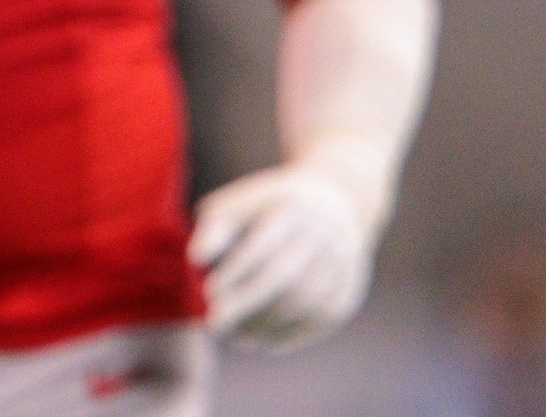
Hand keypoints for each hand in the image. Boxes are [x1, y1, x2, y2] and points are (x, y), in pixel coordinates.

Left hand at [190, 162, 374, 348]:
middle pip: (286, 276)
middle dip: (247, 303)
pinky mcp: (350, 289)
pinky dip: (292, 335)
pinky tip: (263, 342)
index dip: (236, 270)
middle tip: (214, 324)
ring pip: (306, 302)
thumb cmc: (266, 207)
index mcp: (290, 208)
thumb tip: (195, 259)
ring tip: (235, 337)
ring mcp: (341, 263)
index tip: (208, 292)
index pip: (263, 244)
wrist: (334, 201)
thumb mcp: (237, 204)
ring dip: (267, 324)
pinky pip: (322, 318)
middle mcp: (321, 235)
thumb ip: (214, 228)